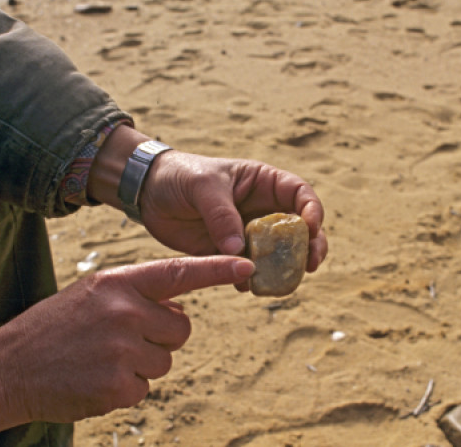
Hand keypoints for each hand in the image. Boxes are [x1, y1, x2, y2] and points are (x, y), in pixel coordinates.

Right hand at [0, 256, 254, 444]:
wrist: (4, 369)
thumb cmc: (52, 329)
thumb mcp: (91, 295)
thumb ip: (135, 296)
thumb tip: (179, 313)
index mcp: (117, 283)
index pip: (178, 273)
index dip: (216, 269)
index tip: (246, 265)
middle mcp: (123, 311)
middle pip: (181, 329)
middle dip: (160, 338)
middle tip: (119, 341)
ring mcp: (122, 350)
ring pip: (165, 362)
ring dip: (141, 366)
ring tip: (99, 361)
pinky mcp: (118, 386)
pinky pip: (145, 389)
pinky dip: (124, 390)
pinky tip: (93, 381)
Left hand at [141, 151, 328, 273]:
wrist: (148, 193)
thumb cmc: (180, 175)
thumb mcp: (202, 186)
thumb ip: (221, 215)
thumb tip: (238, 249)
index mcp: (263, 183)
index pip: (300, 194)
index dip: (312, 210)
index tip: (311, 228)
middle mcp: (262, 209)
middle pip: (299, 229)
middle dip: (310, 247)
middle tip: (311, 265)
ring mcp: (247, 234)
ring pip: (277, 254)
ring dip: (284, 269)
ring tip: (281, 282)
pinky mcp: (228, 253)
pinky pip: (248, 269)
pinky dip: (251, 279)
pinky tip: (245, 285)